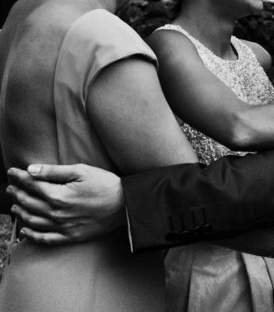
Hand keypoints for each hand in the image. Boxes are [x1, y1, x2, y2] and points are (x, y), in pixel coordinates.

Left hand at [6, 164, 124, 243]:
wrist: (126, 205)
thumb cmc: (106, 184)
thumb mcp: (82, 171)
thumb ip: (55, 171)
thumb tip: (31, 170)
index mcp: (58, 195)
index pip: (32, 185)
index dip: (20, 177)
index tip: (13, 172)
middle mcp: (56, 213)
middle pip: (29, 203)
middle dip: (17, 194)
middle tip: (11, 188)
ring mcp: (62, 227)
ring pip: (32, 221)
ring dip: (21, 213)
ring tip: (15, 206)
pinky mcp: (70, 236)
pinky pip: (45, 239)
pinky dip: (32, 236)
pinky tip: (25, 231)